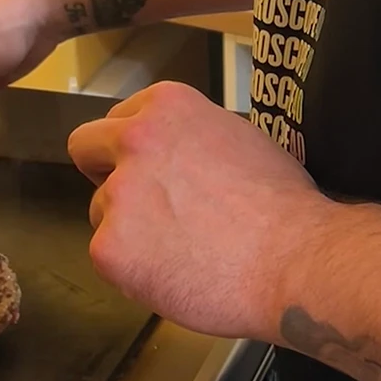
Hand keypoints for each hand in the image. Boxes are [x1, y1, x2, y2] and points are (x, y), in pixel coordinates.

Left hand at [66, 81, 332, 340]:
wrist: (294, 261)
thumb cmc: (283, 207)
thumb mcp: (239, 139)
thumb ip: (192, 140)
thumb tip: (177, 158)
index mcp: (167, 106)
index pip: (117, 120)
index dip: (134, 149)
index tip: (153, 171)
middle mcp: (134, 140)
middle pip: (86, 149)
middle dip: (105, 173)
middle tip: (141, 206)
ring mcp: (118, 194)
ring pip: (101, 211)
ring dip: (129, 230)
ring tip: (183, 250)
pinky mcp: (108, 247)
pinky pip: (107, 257)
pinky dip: (134, 270)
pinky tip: (176, 273)